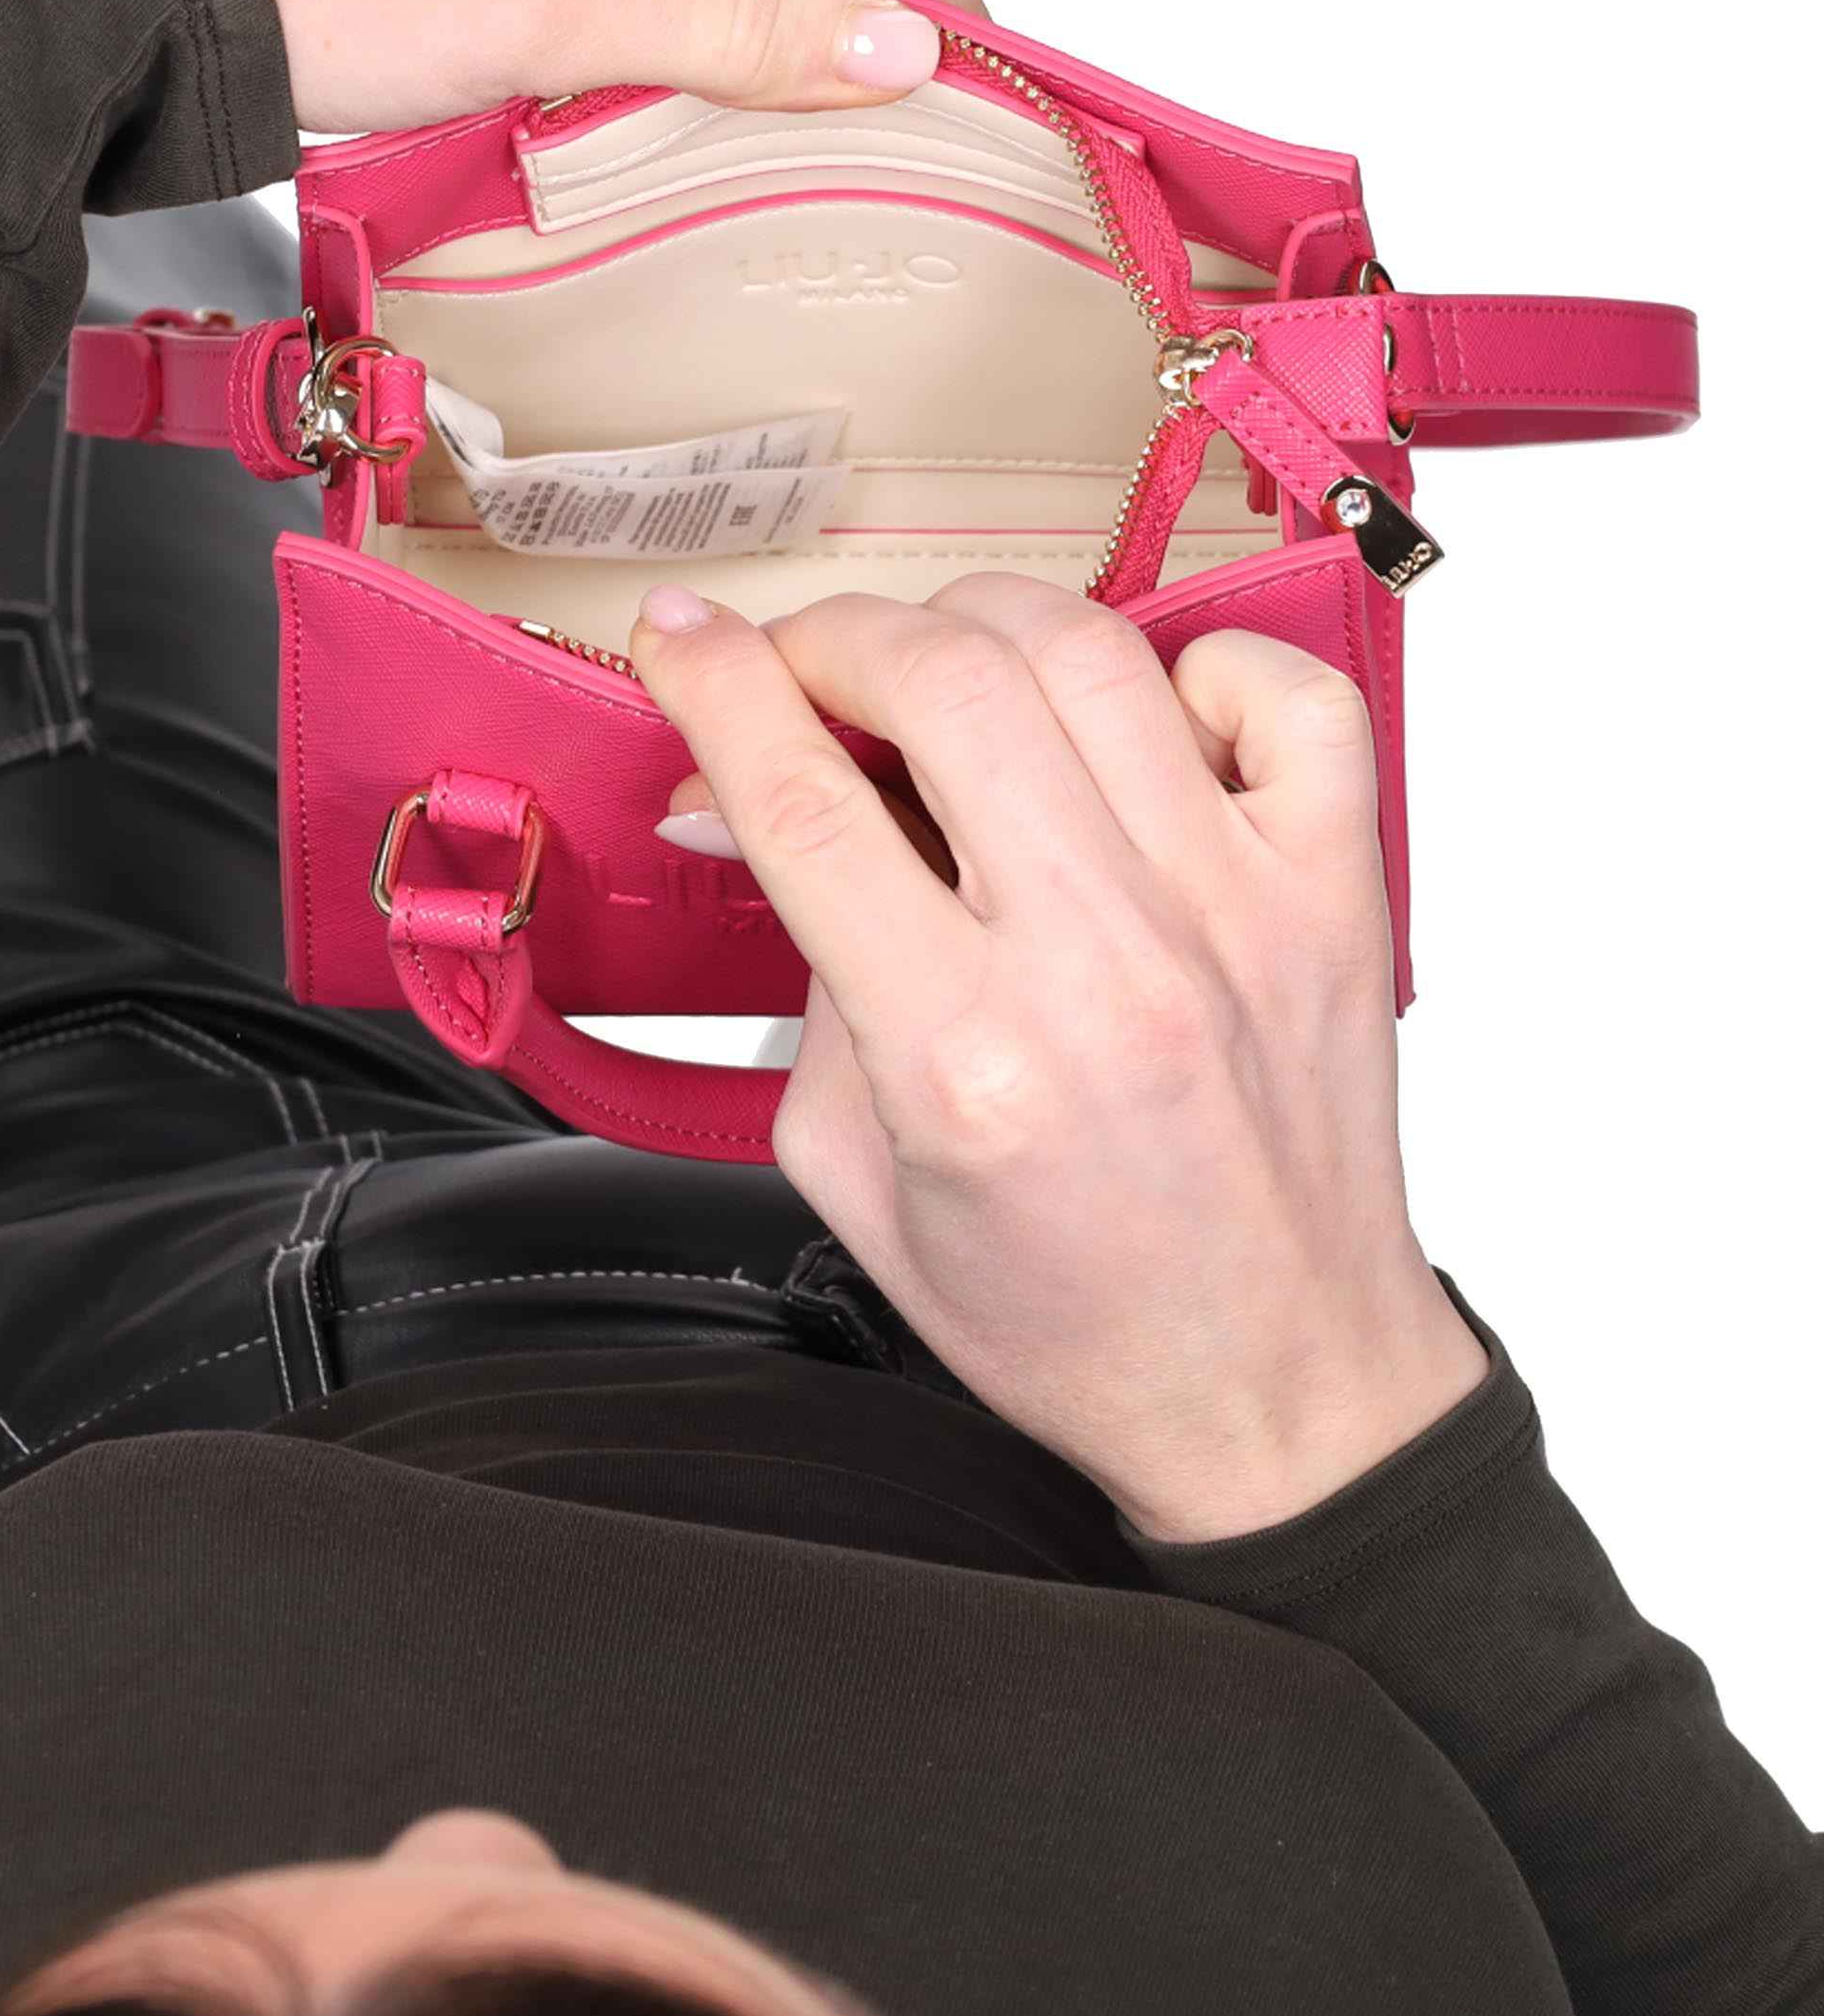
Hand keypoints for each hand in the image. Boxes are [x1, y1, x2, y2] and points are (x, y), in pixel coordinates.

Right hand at [630, 577, 1487, 1542]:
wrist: (1274, 1390)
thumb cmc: (1073, 1310)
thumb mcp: (857, 1181)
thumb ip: (803, 985)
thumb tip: (756, 810)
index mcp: (964, 1058)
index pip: (806, 802)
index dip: (717, 685)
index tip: (681, 639)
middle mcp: (1107, 963)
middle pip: (947, 682)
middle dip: (839, 636)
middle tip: (810, 666)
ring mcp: (1237, 912)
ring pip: (1094, 654)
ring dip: (984, 625)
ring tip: (948, 670)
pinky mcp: (1334, 895)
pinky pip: (1282, 695)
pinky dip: (1201, 665)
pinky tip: (1144, 722)